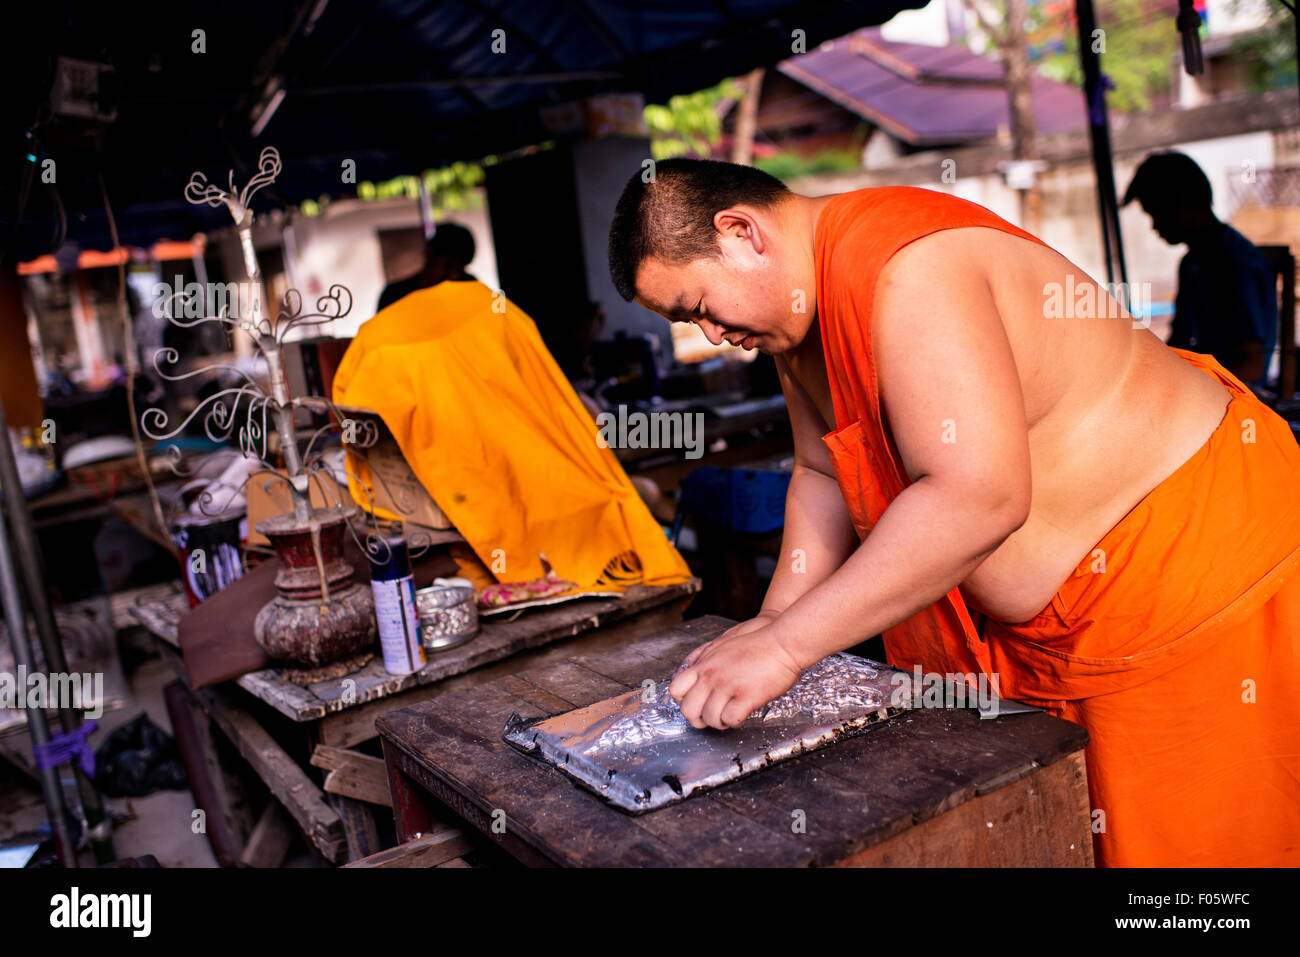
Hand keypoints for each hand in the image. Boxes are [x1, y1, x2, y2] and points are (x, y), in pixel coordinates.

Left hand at [668, 615, 803, 730]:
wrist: (783, 642)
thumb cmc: (757, 641)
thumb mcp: (721, 642)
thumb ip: (703, 655)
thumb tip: (690, 666)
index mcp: (703, 663)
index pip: (675, 690)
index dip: (684, 702)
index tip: (696, 704)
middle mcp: (711, 675)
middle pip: (688, 710)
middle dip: (698, 719)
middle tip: (710, 718)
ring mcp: (727, 686)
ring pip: (709, 719)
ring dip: (719, 722)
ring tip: (728, 716)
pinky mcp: (746, 696)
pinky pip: (730, 720)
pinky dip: (734, 722)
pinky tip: (741, 714)